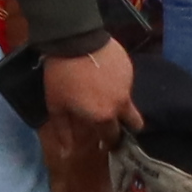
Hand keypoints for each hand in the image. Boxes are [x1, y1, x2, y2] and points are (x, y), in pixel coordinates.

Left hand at [30, 34, 136, 189]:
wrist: (74, 39)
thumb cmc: (62, 76)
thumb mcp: (56, 105)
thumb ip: (63, 130)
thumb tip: (66, 152)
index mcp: (103, 116)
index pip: (113, 137)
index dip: (109, 142)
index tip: (106, 142)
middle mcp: (121, 103)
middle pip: (135, 123)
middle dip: (127, 127)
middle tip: (116, 123)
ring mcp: (128, 84)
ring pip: (128, 100)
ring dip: (118, 101)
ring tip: (102, 90)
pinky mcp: (129, 67)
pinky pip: (125, 81)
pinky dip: (117, 82)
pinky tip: (104, 74)